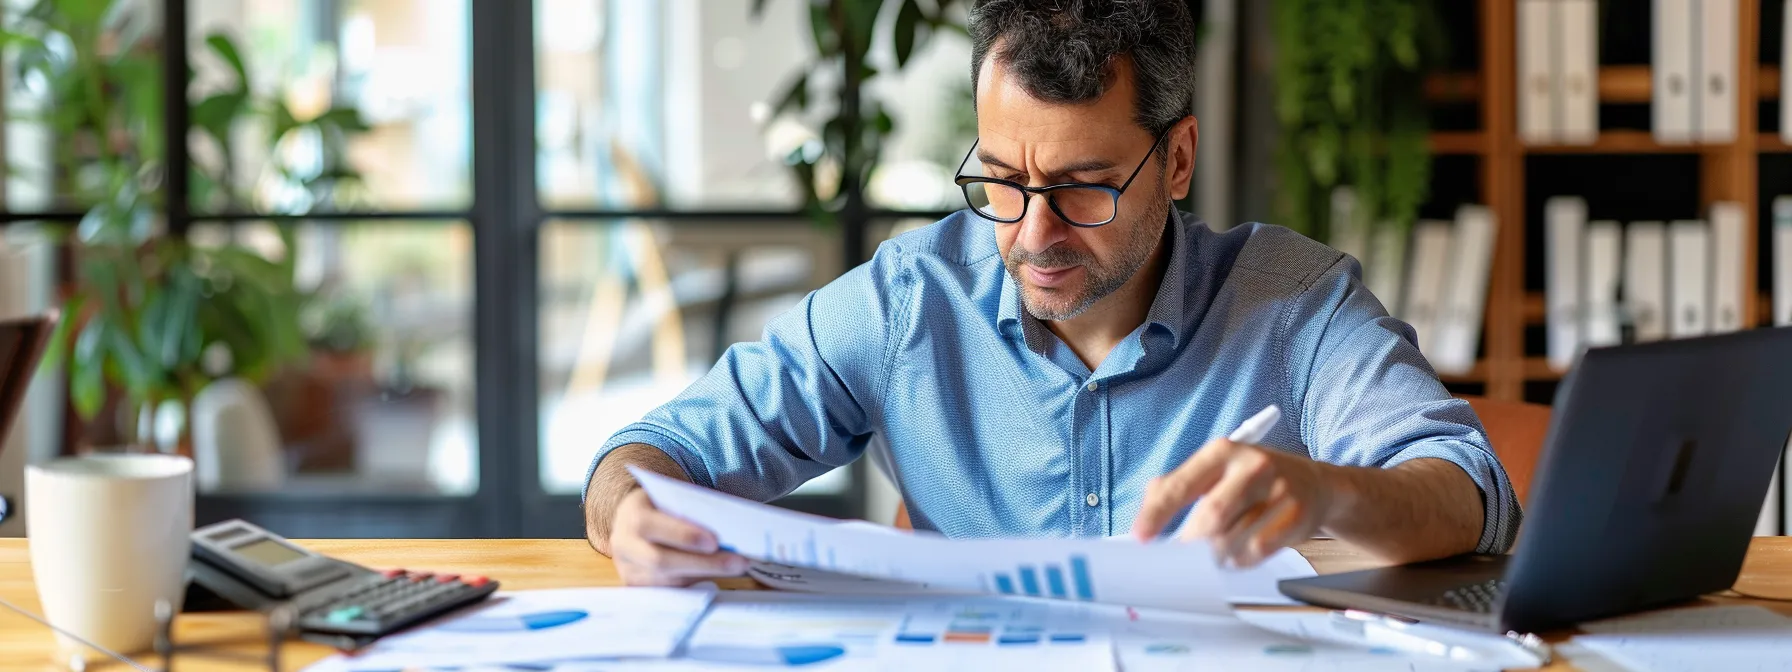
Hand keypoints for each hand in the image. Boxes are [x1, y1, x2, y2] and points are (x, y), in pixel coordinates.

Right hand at [607, 489, 748, 585]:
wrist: (631, 523)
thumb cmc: (661, 507)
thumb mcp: (669, 500)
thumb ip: (689, 512)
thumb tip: (727, 533)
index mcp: (632, 516)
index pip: (652, 527)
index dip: (682, 536)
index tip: (714, 541)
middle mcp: (625, 546)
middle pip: (661, 561)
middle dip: (703, 563)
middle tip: (738, 562)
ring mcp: (629, 571)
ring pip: (668, 581)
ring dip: (706, 575)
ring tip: (736, 568)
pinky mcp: (638, 588)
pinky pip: (670, 590)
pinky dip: (697, 583)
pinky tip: (719, 576)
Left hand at [1130, 437, 1343, 567]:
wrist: (1314, 484)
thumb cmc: (1252, 479)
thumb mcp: (1215, 470)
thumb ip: (1177, 488)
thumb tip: (1145, 522)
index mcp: (1222, 450)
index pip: (1180, 484)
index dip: (1156, 514)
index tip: (1140, 537)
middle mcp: (1252, 465)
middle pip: (1210, 516)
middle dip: (1189, 542)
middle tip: (1179, 556)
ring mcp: (1278, 491)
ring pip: (1232, 539)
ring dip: (1215, 554)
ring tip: (1215, 549)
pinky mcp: (1296, 517)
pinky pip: (1255, 551)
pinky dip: (1239, 559)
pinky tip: (1239, 550)